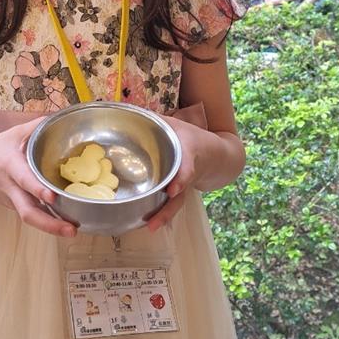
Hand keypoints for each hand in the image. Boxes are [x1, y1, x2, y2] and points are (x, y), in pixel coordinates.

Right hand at [0, 117, 77, 237]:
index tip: (52, 197)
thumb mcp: (13, 134)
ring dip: (51, 228)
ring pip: (30, 218)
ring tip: (72, 231)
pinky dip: (48, 221)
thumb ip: (37, 127)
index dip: (38, 189)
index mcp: (10, 167)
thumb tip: (62, 117)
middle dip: (49, 224)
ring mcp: (12, 201)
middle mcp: (11, 188)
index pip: (24, 180)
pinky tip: (65, 224)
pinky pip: (32, 215)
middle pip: (28, 212)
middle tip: (71, 230)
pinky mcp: (15, 207)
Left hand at [144, 115, 206, 233]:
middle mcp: (188, 172)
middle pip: (180, 192)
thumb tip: (122, 112)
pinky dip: (161, 215)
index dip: (181, 178)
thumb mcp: (175, 123)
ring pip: (176, 203)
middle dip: (168, 207)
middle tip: (155, 220)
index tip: (173, 190)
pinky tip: (148, 224)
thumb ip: (153, 120)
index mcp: (189, 152)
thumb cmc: (191, 136)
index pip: (187, 166)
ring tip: (151, 227)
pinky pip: (171, 205)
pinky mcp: (179, 193)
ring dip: (164, 216)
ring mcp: (185, 186)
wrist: (216, 154)